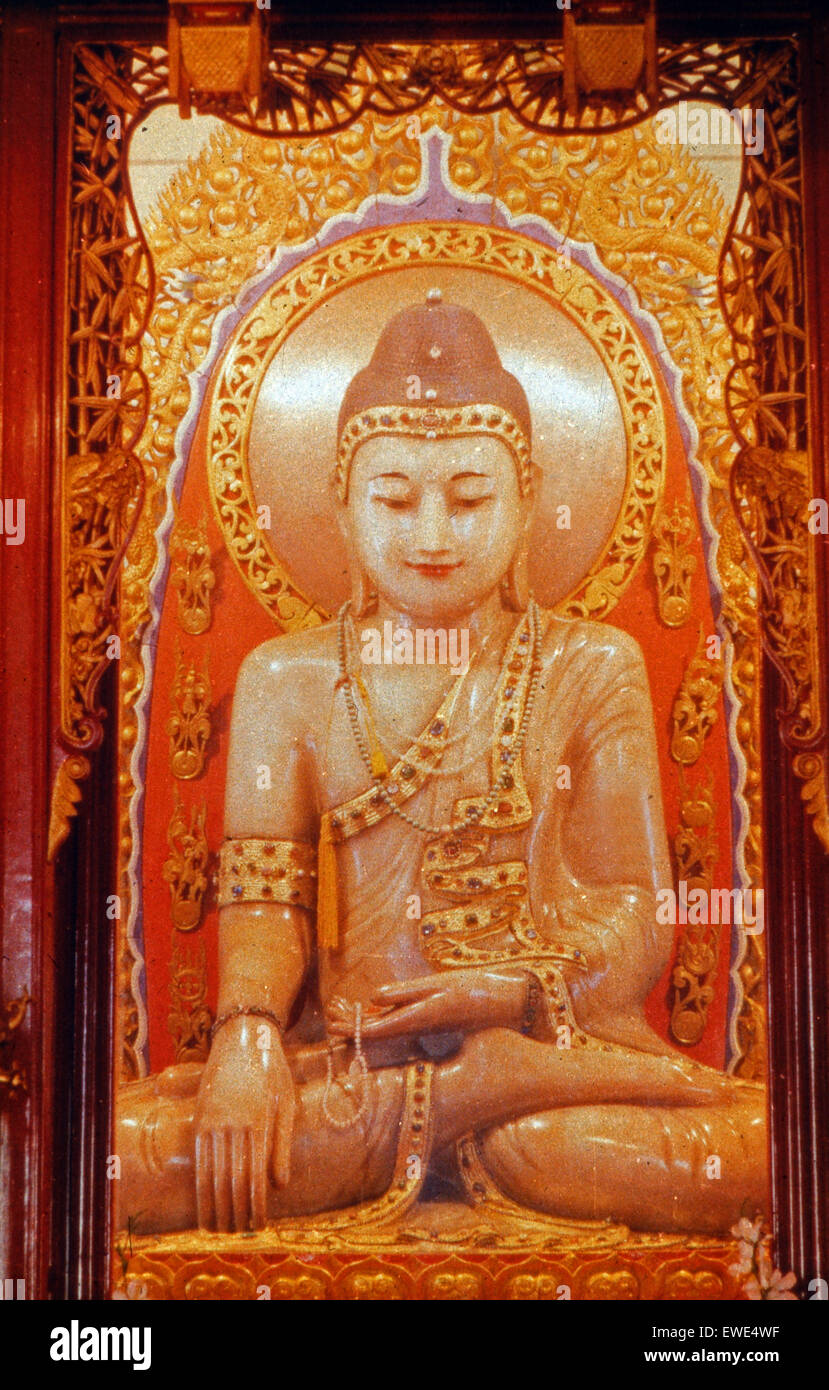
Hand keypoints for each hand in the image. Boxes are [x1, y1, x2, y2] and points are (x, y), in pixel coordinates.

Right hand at [194, 1015, 295, 1231]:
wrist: (243, 1037)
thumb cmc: (272, 1070)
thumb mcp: (286, 1102)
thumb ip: (282, 1144)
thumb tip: (278, 1187)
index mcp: (257, 1120)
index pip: (254, 1175)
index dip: (255, 1205)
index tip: (259, 1225)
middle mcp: (232, 1123)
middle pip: (231, 1180)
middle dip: (235, 1211)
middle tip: (239, 1234)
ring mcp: (212, 1121)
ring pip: (211, 1173)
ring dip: (214, 1205)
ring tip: (219, 1229)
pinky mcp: (200, 1118)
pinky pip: (199, 1158)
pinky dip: (200, 1185)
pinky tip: (203, 1202)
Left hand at [326, 968, 528, 1043]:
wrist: (507, 1007)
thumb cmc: (475, 991)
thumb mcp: (439, 985)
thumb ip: (406, 992)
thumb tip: (374, 997)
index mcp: (419, 1018)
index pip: (379, 1029)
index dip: (354, 1029)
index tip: (333, 1027)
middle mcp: (420, 1029)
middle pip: (379, 1032)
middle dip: (355, 1028)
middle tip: (331, 1020)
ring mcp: (425, 1029)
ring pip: (388, 1030)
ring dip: (366, 1025)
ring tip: (344, 1017)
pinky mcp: (431, 1025)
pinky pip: (400, 1026)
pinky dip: (382, 1021)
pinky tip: (375, 1014)